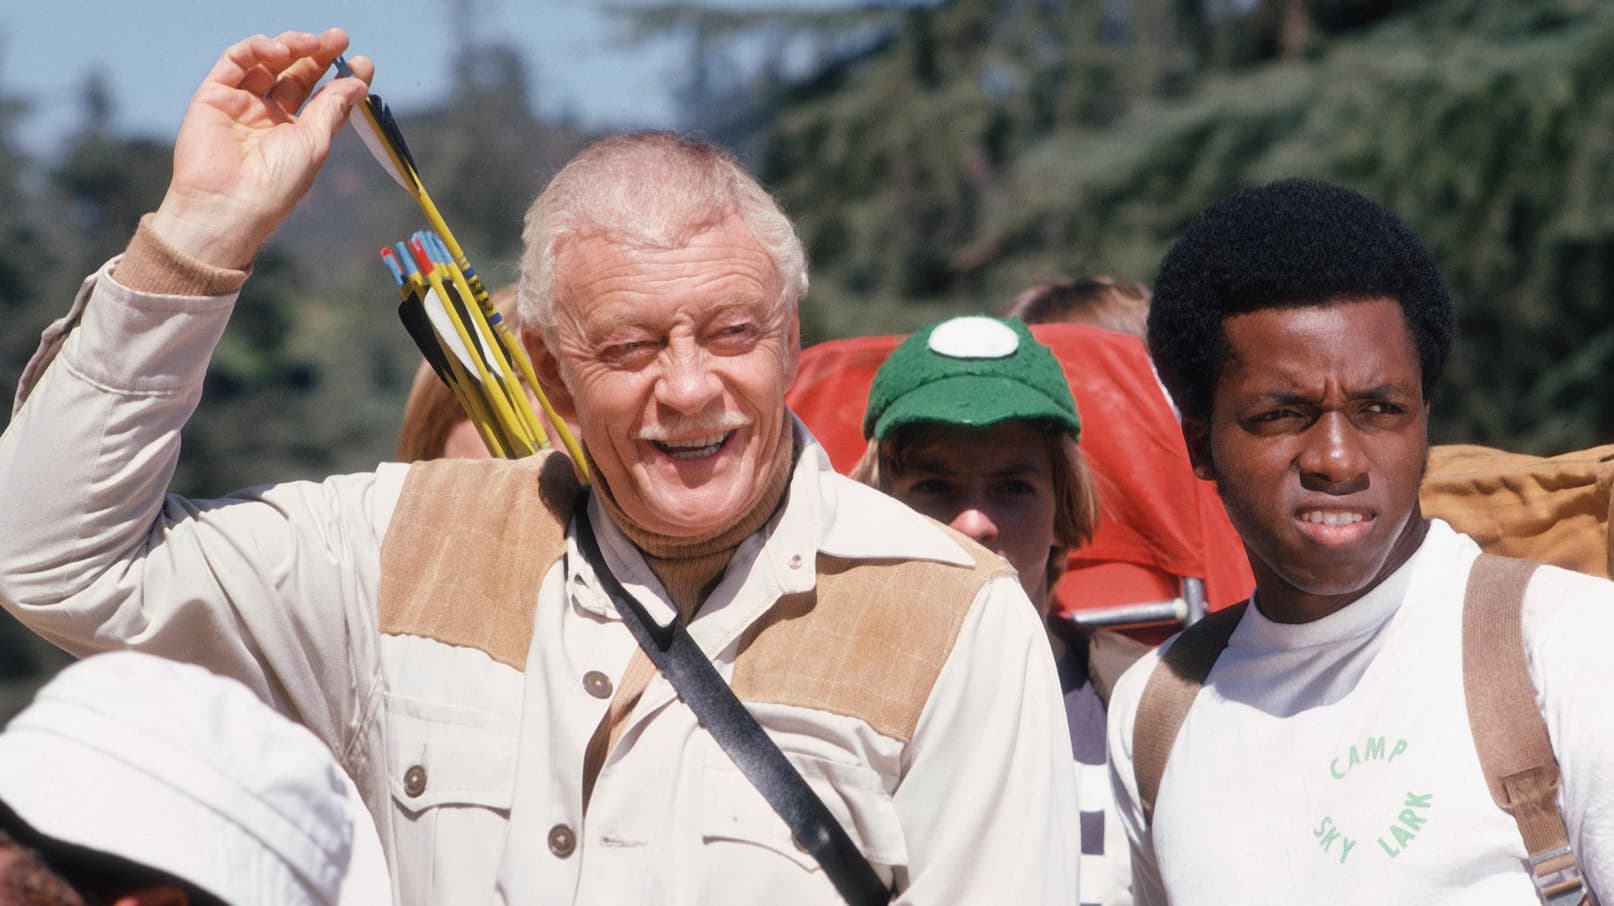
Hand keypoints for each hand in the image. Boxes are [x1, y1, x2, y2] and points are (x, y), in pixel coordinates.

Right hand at [150, 29, 373, 268]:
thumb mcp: (314, 142)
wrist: (228, 204)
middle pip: (295, 74)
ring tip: (311, 43)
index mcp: (295, 133)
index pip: (320, 95)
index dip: (340, 76)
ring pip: (267, 62)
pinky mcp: (213, 96)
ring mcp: (241, 104)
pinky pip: (236, 61)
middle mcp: (268, 117)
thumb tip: (358, 81)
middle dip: (318, 53)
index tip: (363, 61)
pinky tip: (280, 50)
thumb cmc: (276, 183)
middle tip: (339, 38)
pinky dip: (258, 48)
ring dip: (291, 46)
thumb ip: (331, 107)